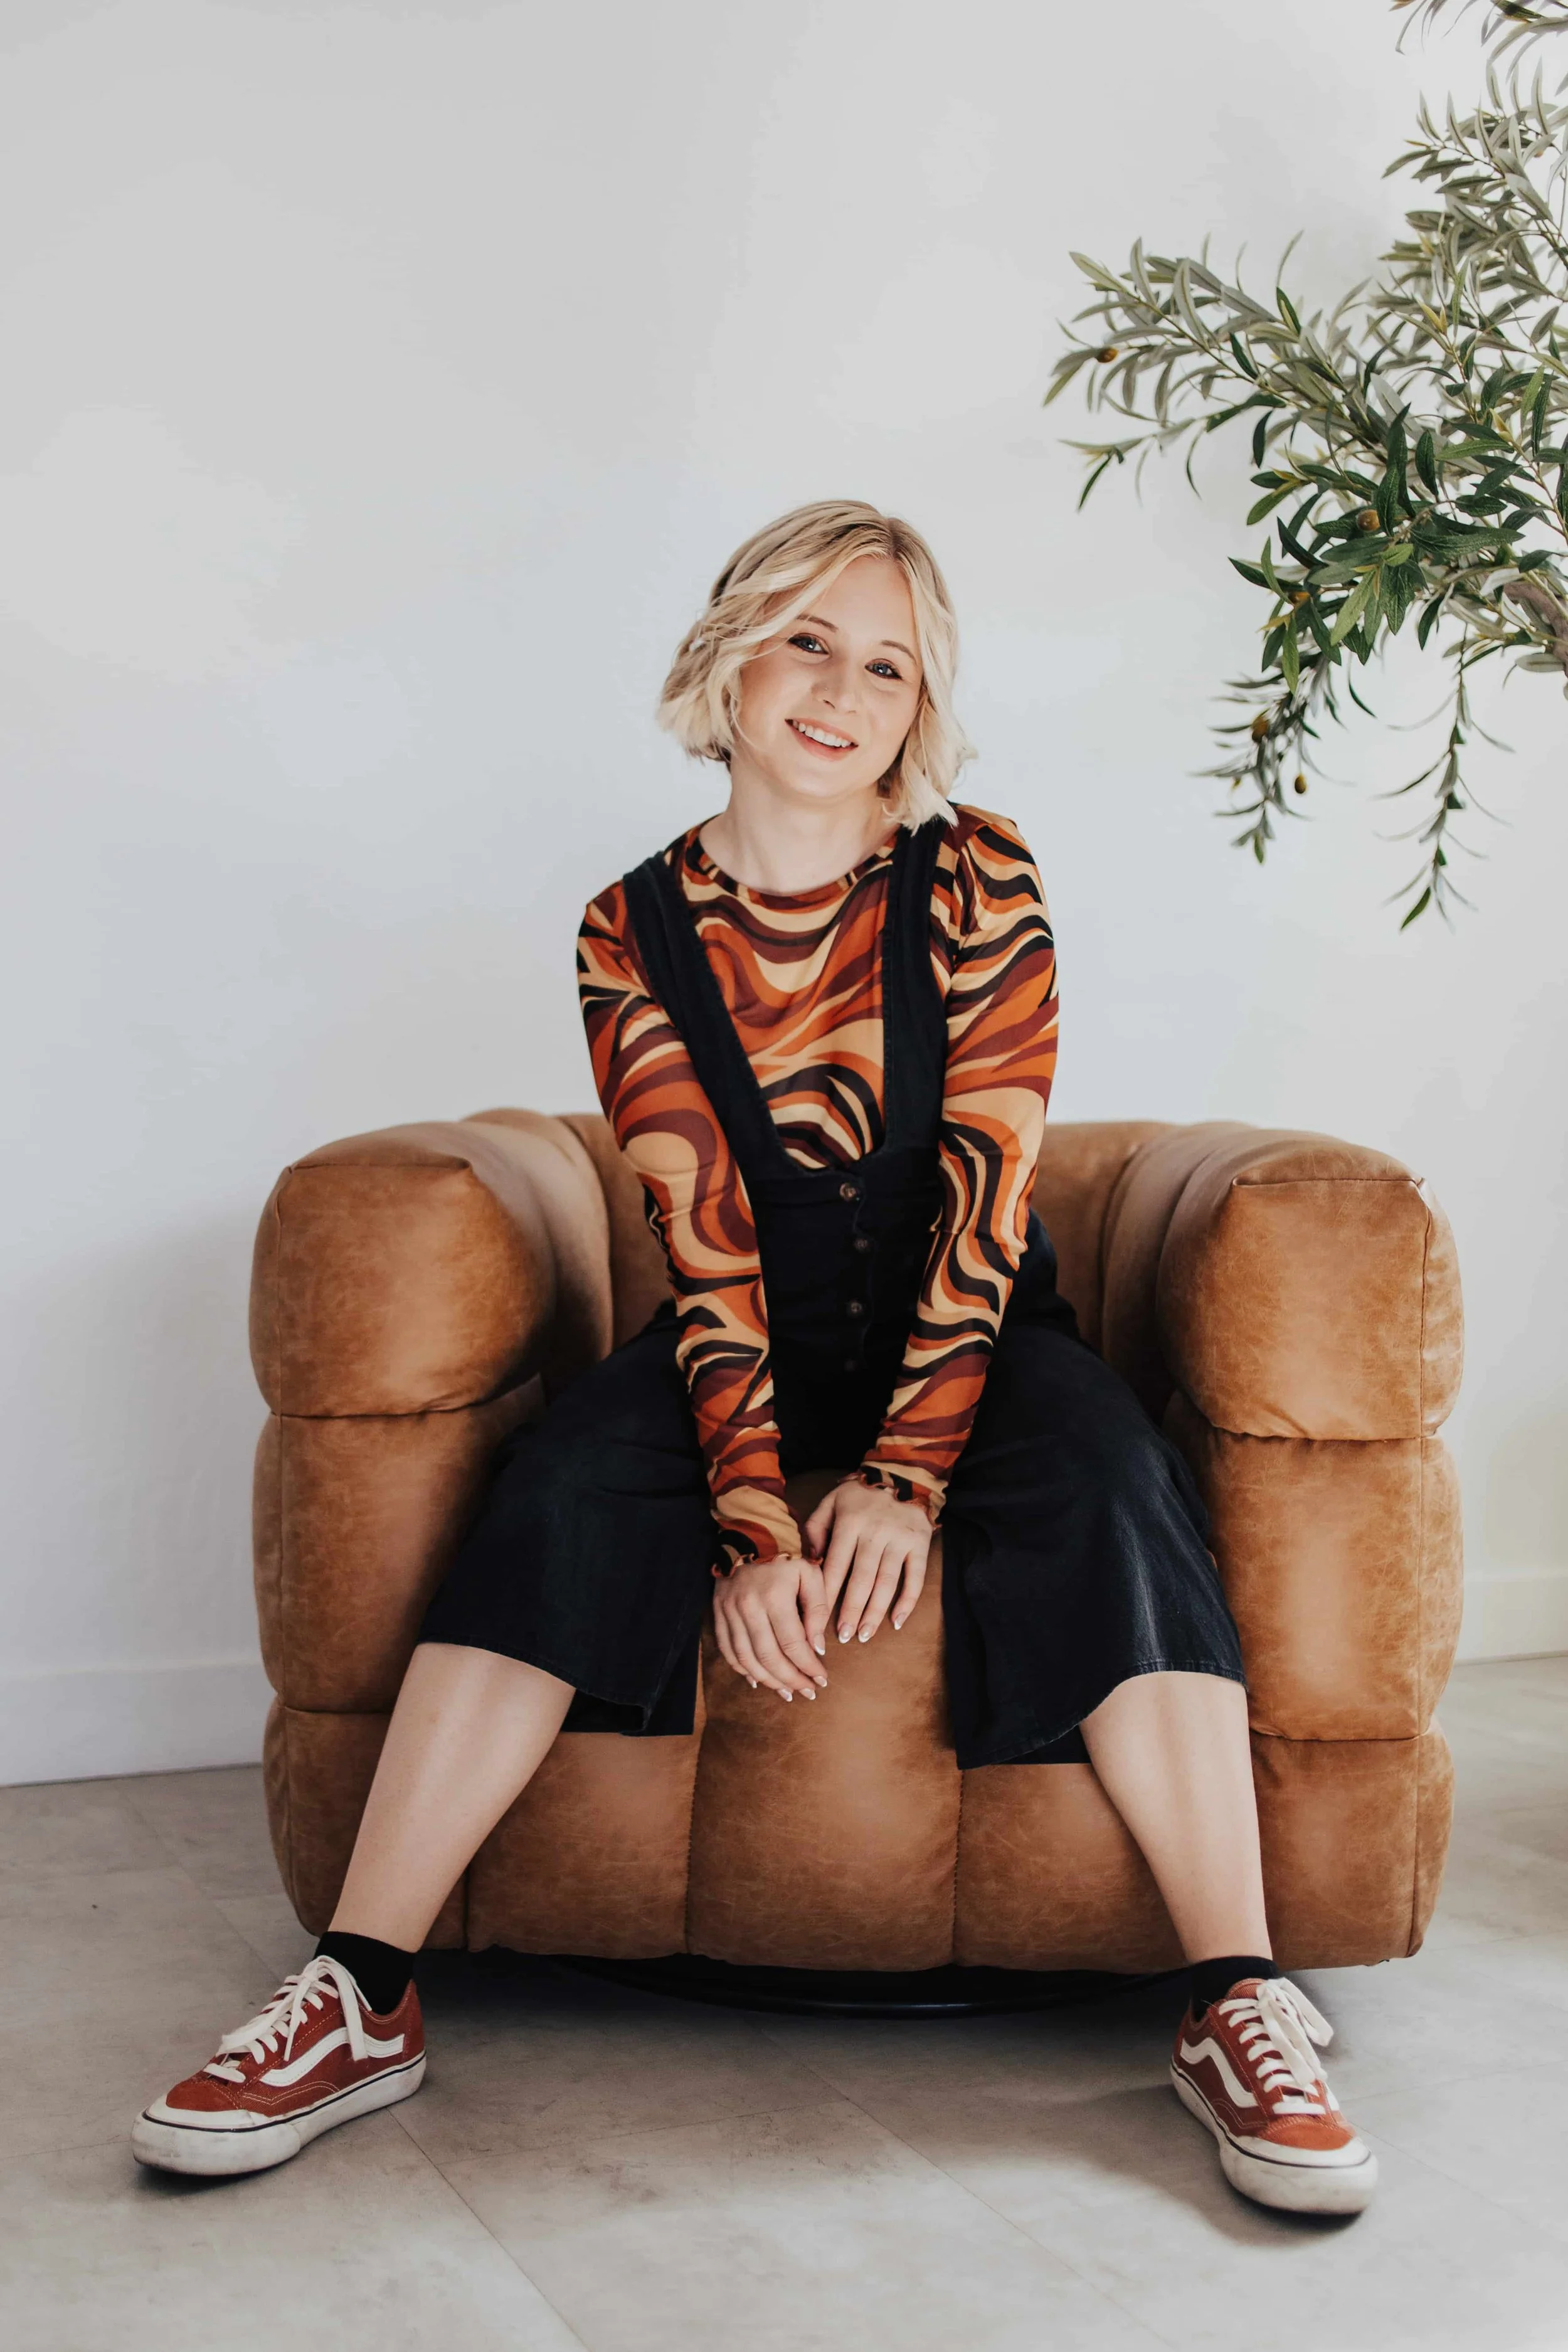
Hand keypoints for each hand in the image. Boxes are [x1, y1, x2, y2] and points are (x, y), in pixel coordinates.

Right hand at [712, 1554, 830, 1702]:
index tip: (822, 1679)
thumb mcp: (811, 1573)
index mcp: (774, 1596)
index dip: (808, 1666)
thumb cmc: (787, 1553)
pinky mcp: (718, 1612)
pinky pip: (727, 1649)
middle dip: (790, 1680)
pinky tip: (757, 1680)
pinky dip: (741, 1669)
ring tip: (787, 1693)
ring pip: (746, 1658)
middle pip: (768, 1657)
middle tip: (807, 1692)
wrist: (749, 1531)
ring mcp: (729, 1611)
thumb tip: (817, 1647)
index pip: (792, 1643)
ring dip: (768, 1680)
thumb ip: (817, 1609)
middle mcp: (748, 1606)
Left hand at [803, 1479, 931, 1645]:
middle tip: (843, 1636)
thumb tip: (810, 1561)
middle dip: (851, 1611)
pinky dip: (907, 1601)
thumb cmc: (859, 1494)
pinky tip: (897, 1622)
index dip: (827, 1594)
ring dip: (875, 1612)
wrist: (902, 1474)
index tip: (818, 1619)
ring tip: (864, 1635)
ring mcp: (900, 1539)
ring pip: (886, 1582)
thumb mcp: (831, 1501)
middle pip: (861, 1579)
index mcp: (850, 1522)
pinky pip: (915, 1578)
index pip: (836, 1565)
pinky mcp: (920, 1544)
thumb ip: (815, 1528)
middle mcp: (875, 1532)